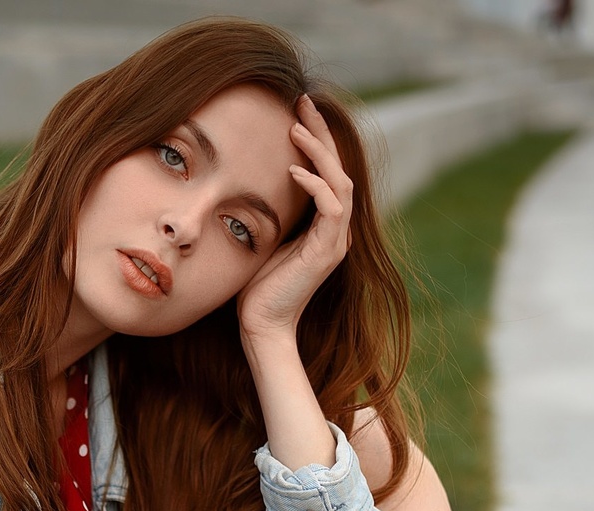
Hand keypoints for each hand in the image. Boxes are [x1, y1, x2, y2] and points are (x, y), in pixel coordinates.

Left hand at [235, 95, 354, 343]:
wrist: (262, 325)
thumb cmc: (256, 287)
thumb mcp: (264, 238)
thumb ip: (272, 213)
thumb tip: (253, 183)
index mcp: (324, 225)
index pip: (327, 171)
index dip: (315, 139)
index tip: (296, 111)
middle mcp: (336, 230)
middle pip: (339, 168)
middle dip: (321, 133)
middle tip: (302, 101)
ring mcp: (335, 241)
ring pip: (341, 183)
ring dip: (319, 153)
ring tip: (297, 129)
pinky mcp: (327, 253)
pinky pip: (331, 208)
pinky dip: (315, 186)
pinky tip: (293, 171)